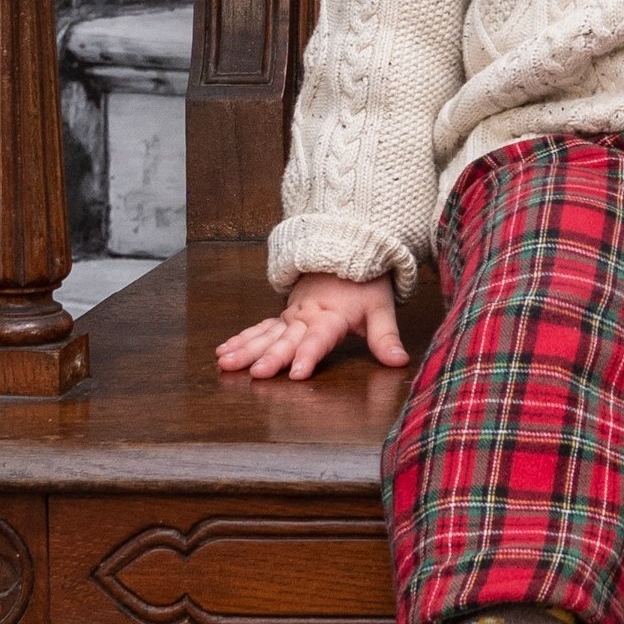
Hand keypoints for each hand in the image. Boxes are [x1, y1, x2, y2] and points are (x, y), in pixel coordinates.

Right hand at [215, 271, 406, 381]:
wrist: (347, 250)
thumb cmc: (365, 284)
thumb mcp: (381, 308)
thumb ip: (386, 337)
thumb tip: (400, 362)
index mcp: (332, 315)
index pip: (319, 338)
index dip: (309, 354)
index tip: (298, 372)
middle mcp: (307, 315)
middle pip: (288, 338)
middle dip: (272, 356)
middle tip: (256, 373)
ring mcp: (292, 315)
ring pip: (267, 333)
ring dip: (247, 348)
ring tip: (226, 363)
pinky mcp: (284, 316)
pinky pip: (260, 327)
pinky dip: (242, 338)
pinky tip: (223, 352)